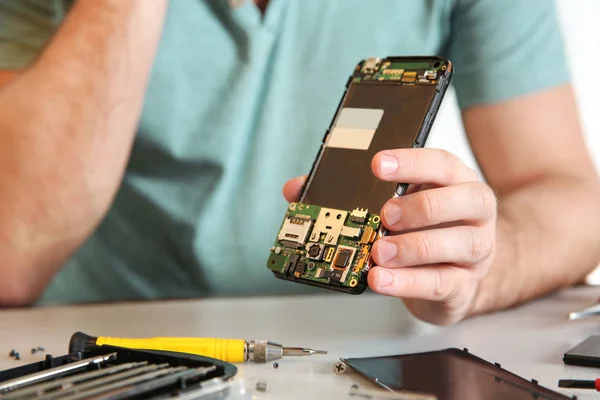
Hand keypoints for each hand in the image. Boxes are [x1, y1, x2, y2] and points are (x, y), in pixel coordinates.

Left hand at [283, 148, 497, 325]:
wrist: (452, 273)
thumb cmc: (419, 229)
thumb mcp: (391, 202)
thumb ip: (347, 192)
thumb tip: (296, 189)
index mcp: (453, 180)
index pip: (440, 163)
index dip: (411, 162)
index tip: (377, 165)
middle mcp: (473, 211)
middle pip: (463, 200)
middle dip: (421, 206)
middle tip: (384, 214)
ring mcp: (475, 248)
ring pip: (459, 244)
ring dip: (414, 248)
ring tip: (378, 252)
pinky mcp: (464, 284)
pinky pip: (441, 283)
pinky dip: (408, 283)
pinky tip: (380, 279)